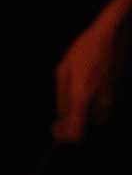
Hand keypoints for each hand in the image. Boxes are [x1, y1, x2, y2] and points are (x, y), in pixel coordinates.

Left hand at [55, 0, 131, 143]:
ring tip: (72, 95)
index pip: (76, 134)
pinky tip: (84, 91)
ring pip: (92, 121)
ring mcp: (111, 102)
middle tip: (60, 110)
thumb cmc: (84, 50)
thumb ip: (61, 97)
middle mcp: (99, 104)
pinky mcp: (117, 98)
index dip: (64, 136)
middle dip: (70, 122)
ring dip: (80, 115)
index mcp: (82, 96)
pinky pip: (101, 112)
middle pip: (83, 128)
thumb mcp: (63, 70)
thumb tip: (60, 117)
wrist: (112, 38)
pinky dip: (90, 109)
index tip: (56, 127)